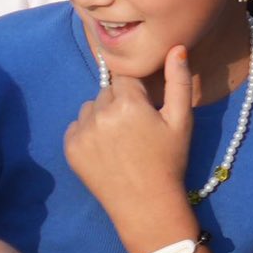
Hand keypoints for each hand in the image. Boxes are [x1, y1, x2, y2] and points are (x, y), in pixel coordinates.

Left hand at [67, 45, 199, 251]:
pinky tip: (106, 151)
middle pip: (107, 92)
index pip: (125, 78)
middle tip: (135, 130)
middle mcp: (101, 113)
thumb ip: (178, 81)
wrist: (146, 204)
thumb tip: (176, 47)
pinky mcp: (70, 148)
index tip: (145, 113)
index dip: (137, 94)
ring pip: (90, 108)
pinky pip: (76, 127)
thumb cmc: (168, 161)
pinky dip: (88, 133)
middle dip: (119, 103)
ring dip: (102, 116)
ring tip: (120, 141)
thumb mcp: (181, 121)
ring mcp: (82, 132)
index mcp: (128, 102)